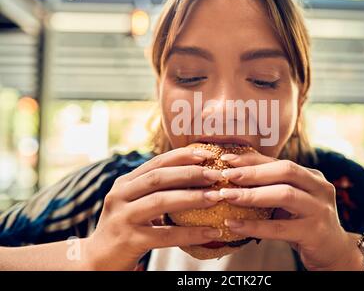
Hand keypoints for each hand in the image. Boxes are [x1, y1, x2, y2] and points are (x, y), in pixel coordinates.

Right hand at [83, 147, 223, 269]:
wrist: (96, 261)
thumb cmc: (124, 229)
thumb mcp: (134, 203)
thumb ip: (154, 190)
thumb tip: (194, 178)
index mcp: (125, 183)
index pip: (156, 163)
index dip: (182, 156)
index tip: (206, 154)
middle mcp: (120, 196)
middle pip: (158, 178)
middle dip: (190, 173)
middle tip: (216, 174)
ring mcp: (123, 217)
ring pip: (160, 201)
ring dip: (192, 198)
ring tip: (216, 197)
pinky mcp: (129, 240)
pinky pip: (165, 235)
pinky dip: (190, 233)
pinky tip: (211, 232)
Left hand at [209, 151, 363, 270]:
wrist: (333, 252)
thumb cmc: (304, 223)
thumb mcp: (292, 201)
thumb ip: (272, 187)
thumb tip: (235, 173)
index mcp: (312, 176)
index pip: (279, 161)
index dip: (252, 159)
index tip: (227, 159)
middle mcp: (320, 188)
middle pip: (286, 171)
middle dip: (253, 172)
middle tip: (225, 175)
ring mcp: (320, 209)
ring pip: (285, 195)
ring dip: (252, 195)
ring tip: (226, 196)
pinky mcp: (316, 232)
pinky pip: (280, 228)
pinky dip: (254, 226)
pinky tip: (234, 225)